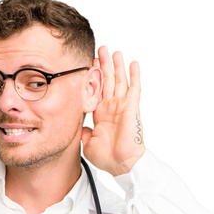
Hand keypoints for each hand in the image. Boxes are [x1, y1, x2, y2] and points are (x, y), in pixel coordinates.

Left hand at [81, 46, 144, 176]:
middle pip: (107, 80)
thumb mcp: (87, 143)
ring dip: (117, 66)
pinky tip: (133, 63)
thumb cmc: (107, 157)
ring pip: (119, 80)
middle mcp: (111, 107)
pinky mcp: (132, 107)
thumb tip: (79, 127)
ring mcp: (122, 106)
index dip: (93, 77)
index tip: (87, 64)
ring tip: (114, 51)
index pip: (96, 90)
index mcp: (101, 114)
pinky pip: (134, 88)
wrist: (121, 164)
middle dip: (103, 65)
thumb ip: (83, 131)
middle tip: (100, 48)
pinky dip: (134, 75)